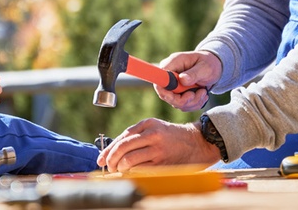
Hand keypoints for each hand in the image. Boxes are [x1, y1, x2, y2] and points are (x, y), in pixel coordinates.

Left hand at [96, 118, 220, 171]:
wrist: (196, 143)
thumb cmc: (171, 137)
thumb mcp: (154, 128)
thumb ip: (136, 136)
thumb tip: (114, 151)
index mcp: (148, 124)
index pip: (122, 137)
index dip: (109, 149)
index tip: (102, 159)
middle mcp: (152, 134)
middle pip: (123, 147)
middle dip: (112, 159)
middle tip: (108, 166)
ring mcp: (158, 149)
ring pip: (130, 160)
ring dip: (120, 167)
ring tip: (119, 170)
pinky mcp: (162, 163)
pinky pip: (140, 169)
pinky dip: (132, 173)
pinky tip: (131, 173)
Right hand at [155, 50, 222, 111]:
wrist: (214, 68)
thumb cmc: (209, 63)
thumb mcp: (205, 67)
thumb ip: (193, 73)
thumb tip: (182, 79)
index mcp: (172, 63)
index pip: (159, 79)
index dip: (164, 91)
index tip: (179, 96)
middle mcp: (169, 75)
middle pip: (166, 95)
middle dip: (184, 100)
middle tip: (200, 93)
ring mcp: (173, 86)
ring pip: (175, 103)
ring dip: (192, 102)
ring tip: (204, 92)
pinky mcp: (178, 94)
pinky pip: (182, 106)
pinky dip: (194, 104)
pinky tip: (202, 95)